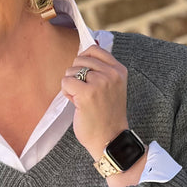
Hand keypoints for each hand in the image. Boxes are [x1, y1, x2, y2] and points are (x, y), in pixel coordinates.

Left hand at [61, 46, 128, 161]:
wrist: (110, 140)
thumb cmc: (106, 115)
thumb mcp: (111, 87)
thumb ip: (101, 69)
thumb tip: (85, 47)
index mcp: (119, 70)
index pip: (94, 49)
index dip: (83, 62)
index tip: (86, 78)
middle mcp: (112, 74)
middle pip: (80, 59)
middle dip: (76, 75)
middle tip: (85, 94)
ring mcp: (100, 83)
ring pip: (71, 71)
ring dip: (71, 86)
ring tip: (83, 101)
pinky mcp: (87, 93)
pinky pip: (66, 82)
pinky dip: (67, 93)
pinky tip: (77, 104)